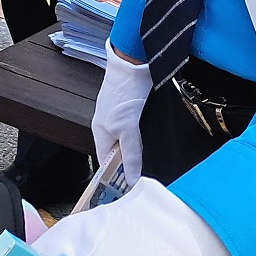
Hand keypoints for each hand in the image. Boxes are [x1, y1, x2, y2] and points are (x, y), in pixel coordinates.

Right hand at [90, 44, 149, 188]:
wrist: (133, 65)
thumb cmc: (123, 94)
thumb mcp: (127, 128)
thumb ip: (130, 154)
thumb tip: (131, 180)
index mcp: (100, 133)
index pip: (105, 162)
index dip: (114, 176)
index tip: (129, 190)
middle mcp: (108, 127)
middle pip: (118, 154)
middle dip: (130, 166)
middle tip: (146, 180)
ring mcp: (120, 119)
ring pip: (129, 144)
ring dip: (139, 153)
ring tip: (153, 165)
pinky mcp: (132, 111)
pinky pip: (137, 133)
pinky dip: (145, 140)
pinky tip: (155, 143)